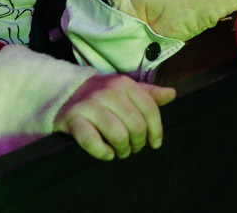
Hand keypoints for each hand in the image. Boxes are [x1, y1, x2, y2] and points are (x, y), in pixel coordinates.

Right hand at [53, 75, 174, 159]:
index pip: (150, 109)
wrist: (65, 92)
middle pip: (136, 125)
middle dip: (139, 142)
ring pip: (118, 135)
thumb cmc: (101, 95)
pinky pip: (92, 142)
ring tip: (121, 150)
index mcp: (123, 83)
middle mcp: (107, 92)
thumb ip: (148, 93)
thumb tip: (171, 94)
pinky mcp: (73, 119)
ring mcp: (89, 105)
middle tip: (134, 147)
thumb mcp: (124, 89)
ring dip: (123, 149)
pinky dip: (103, 152)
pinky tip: (106, 152)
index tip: (155, 142)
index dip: (157, 130)